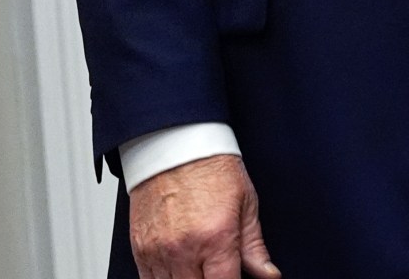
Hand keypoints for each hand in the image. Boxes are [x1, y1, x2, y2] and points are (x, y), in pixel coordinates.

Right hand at [128, 154, 280, 278]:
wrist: (174, 144)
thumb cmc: (210, 168)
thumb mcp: (245, 204)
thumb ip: (254, 247)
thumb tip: (268, 274)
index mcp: (216, 239)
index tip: (233, 276)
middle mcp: (185, 249)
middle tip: (217, 270)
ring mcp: (159, 251)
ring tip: (198, 268)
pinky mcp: (140, 248)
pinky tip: (178, 270)